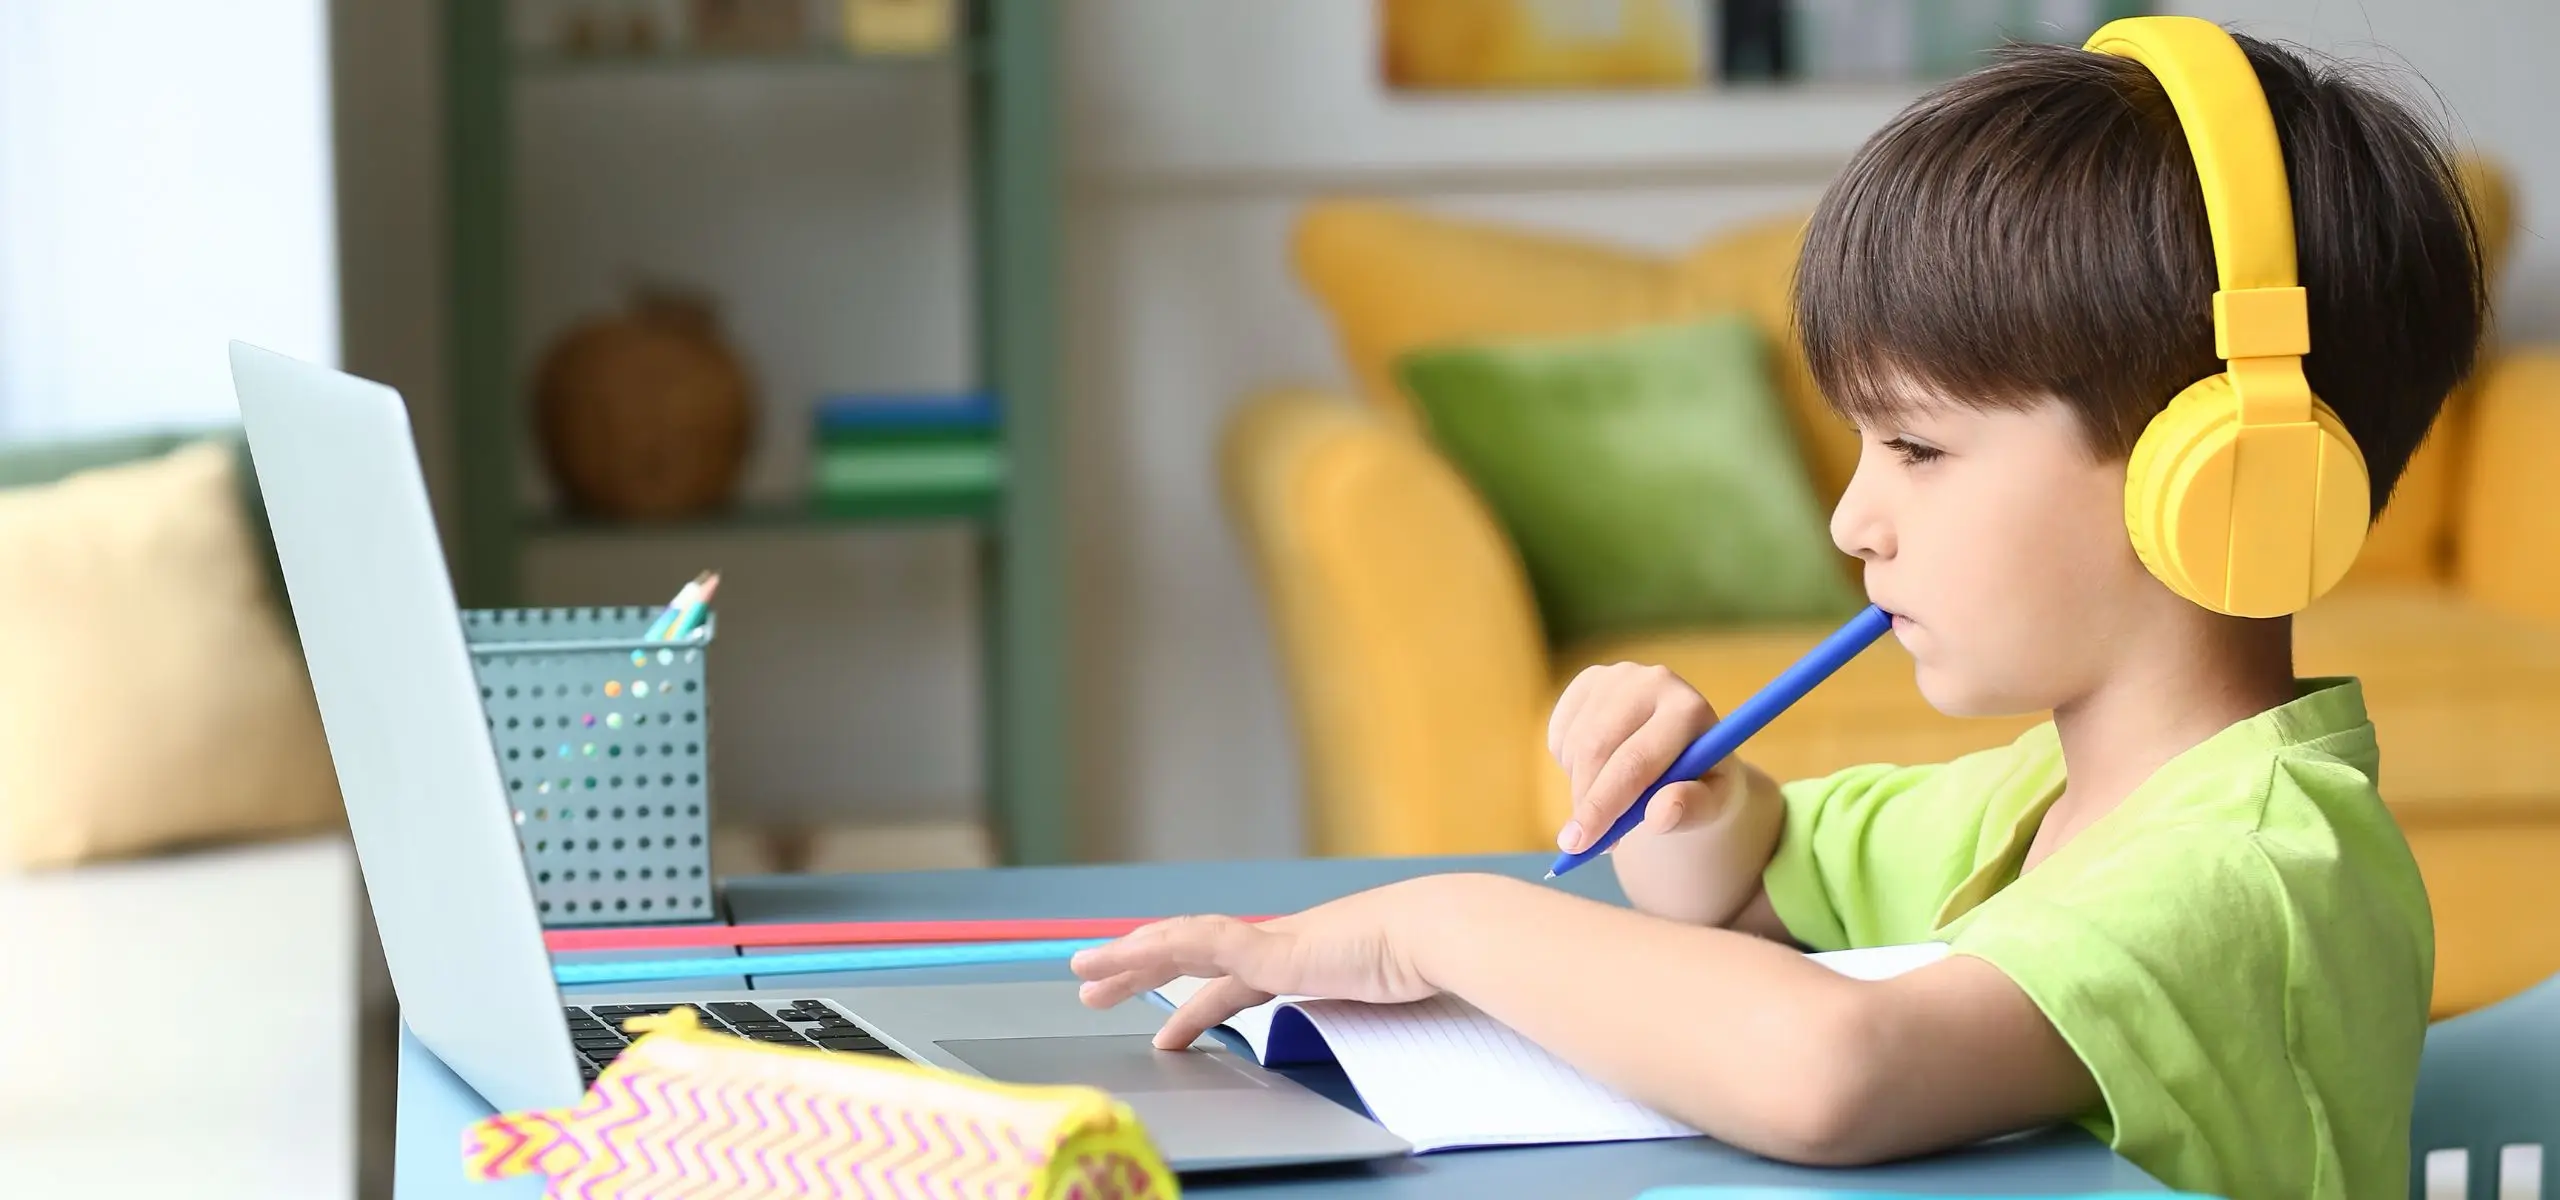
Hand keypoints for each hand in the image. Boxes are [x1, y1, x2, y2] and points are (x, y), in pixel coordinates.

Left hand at [1068, 878, 1452, 1049]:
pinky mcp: (1274, 946)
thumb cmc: (1423, 961)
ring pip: (1181, 942)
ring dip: (1131, 955)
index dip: (1188, 1000)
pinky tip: (1137, 950)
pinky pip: (1205, 941)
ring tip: (1088, 971)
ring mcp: (1272, 941)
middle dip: (1136, 969)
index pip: (1225, 979)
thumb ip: (1358, 1000)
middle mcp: (1274, 943)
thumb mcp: (1378, 992)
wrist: (1441, 932)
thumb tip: (1367, 1017)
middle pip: (1187, 954)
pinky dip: (1167, 944)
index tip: (1161, 1024)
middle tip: (1090, 985)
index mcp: (1295, 958)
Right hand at [1547, 662, 1741, 855]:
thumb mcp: (1712, 805)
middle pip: (1596, 750)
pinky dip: (1569, 765)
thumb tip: (1661, 812)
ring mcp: (1617, 676)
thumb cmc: (1703, 784)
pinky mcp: (1590, 681)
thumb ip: (1693, 810)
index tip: (1579, 844)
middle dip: (1583, 803)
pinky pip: (1560, 734)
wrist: (1688, 753)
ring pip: (1574, 745)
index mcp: (1689, 709)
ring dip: (1579, 786)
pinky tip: (1599, 771)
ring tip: (1609, 802)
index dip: (1604, 805)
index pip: (1636, 761)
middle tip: (1578, 843)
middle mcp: (1652, 681)